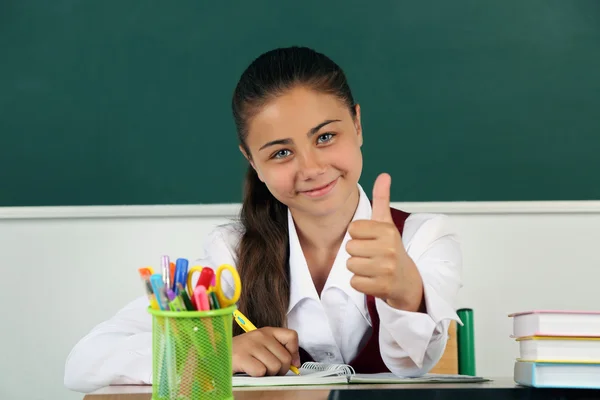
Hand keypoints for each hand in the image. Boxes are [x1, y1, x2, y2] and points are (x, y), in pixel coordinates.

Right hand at [232, 327, 300, 375]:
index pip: (292, 336)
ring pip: (274, 366)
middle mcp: (260, 335)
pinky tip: (249, 371)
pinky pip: (261, 372)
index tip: (291, 362)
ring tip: (257, 370)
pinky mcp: (242, 356)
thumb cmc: (242, 353)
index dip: (294, 352)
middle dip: (280, 370)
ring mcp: (251, 345)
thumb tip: (295, 363)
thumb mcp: (261, 346)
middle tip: (269, 370)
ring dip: (268, 374)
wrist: (217, 354)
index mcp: (267, 331)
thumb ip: (277, 350)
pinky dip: (257, 376)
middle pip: (285, 358)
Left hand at [346, 173, 424, 311]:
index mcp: (388, 231)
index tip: (371, 241)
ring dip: (358, 268)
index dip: (358, 236)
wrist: (408, 281)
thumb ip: (382, 199)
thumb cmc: (392, 251)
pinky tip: (373, 279)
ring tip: (372, 267)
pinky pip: (354, 282)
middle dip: (357, 253)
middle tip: (372, 256)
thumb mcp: (387, 224)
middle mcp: (389, 249)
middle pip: (349, 248)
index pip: (353, 229)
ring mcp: (386, 269)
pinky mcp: (382, 287)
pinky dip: (361, 283)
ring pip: (350, 265)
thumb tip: (384, 175)